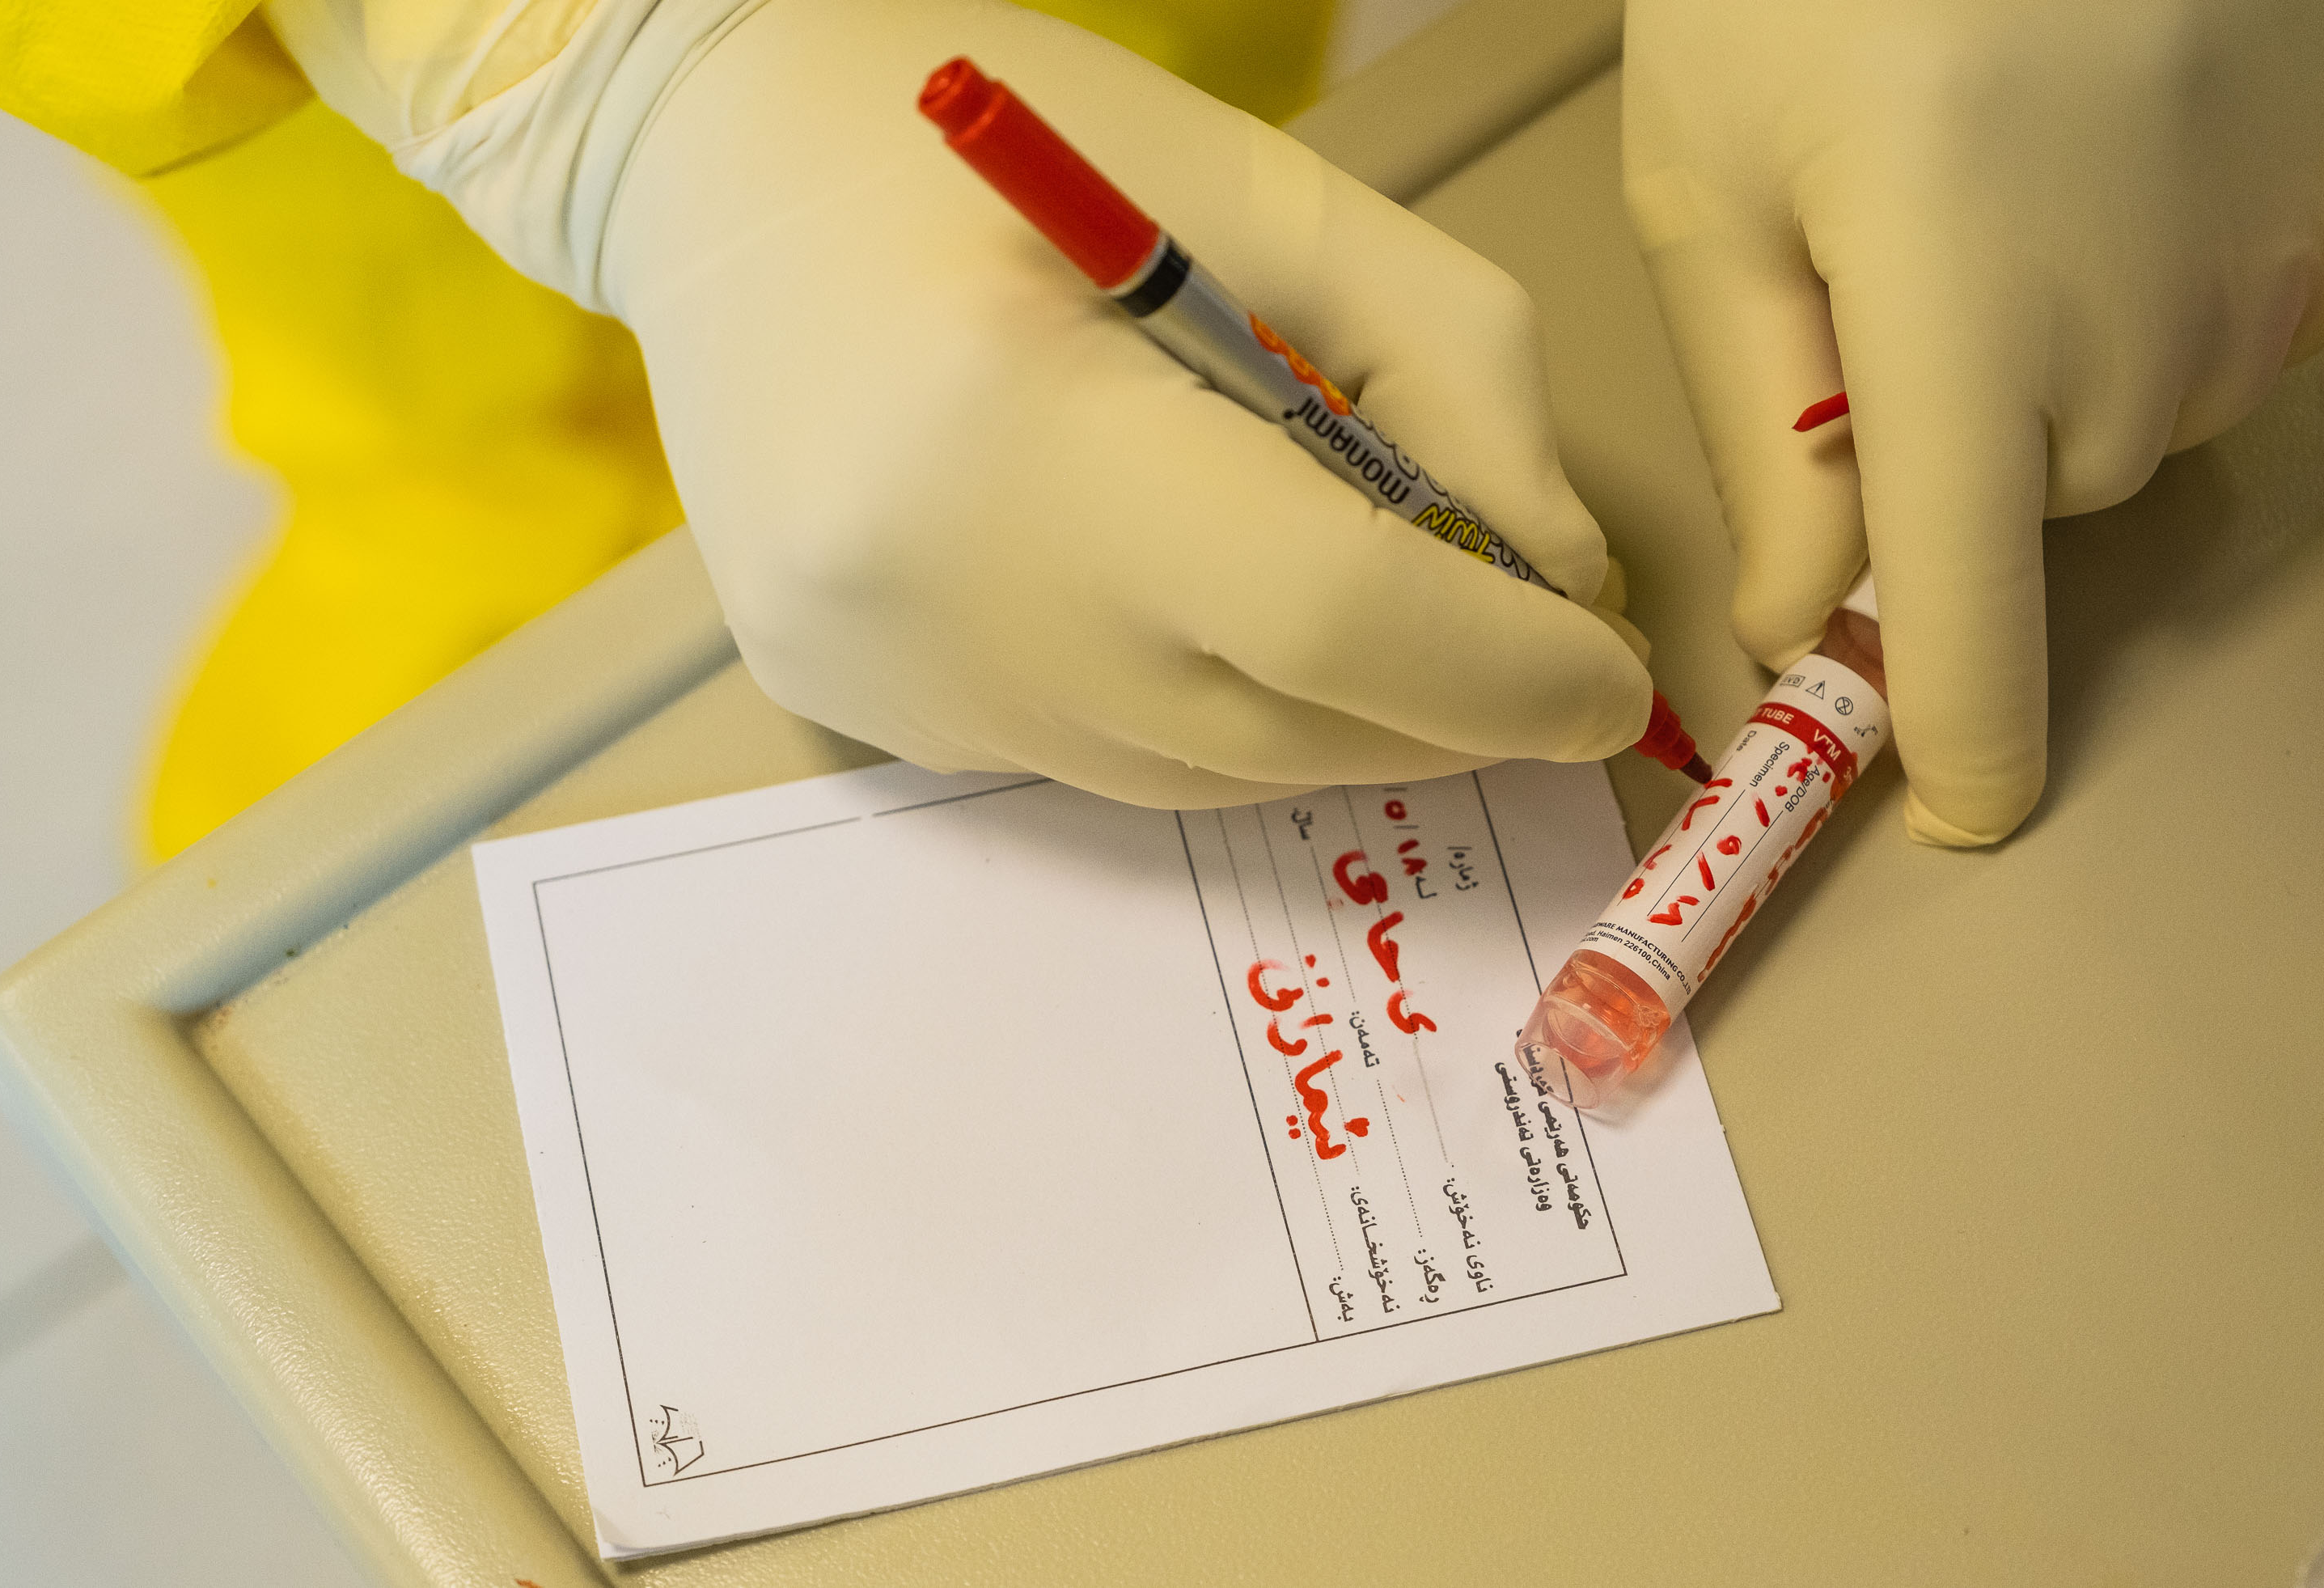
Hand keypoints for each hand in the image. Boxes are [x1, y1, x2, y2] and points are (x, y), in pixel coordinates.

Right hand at [269, 0, 1651, 805]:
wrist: (715, 160)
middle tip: (1524, 649)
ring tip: (1365, 609)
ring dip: (1325, 717)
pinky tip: (1193, 603)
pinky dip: (1196, 708)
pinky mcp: (855, 710)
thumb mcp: (1273, 198)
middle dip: (1445, 706)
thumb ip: (1456, 382)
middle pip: (1278, 729)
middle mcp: (937, 599)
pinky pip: (1093, 761)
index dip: (1505, 668)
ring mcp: (881, 680)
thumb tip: (1560, 590)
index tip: (1608, 680)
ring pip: (1197, 776)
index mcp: (1028, 426)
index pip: (1326, 616)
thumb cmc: (1009, 133)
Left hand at [1623, 0, 2323, 842]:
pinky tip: (2092, 165)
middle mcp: (2141, 319)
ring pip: (2122, 421)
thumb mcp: (1712, 184)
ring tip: (1980, 179)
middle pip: (2027, 505)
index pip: (1973, 602)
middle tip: (1876, 268)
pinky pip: (2218, 335)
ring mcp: (2267, 260)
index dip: (1965, 728)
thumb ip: (1756, 420)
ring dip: (2041, 365)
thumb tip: (1793, 611)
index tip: (1963, 810)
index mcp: (1960, 319)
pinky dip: (2140, 299)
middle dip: (1943, 447)